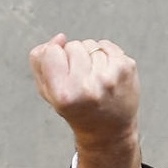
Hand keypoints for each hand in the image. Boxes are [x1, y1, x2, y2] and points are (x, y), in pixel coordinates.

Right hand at [29, 34, 139, 151]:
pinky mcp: (126, 67)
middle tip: (80, 82)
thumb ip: (40, 62)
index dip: (54, 59)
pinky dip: (103, 54)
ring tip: (94, 79)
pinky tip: (105, 73)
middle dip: (73, 59)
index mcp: (65, 95)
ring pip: (90, 44)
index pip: (51, 51)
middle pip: (72, 45)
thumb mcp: (48, 92)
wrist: (109, 131)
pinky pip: (105, 44)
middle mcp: (88, 86)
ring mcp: (110, 76)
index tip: (62, 76)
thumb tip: (60, 37)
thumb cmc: (75, 109)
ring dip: (89, 57)